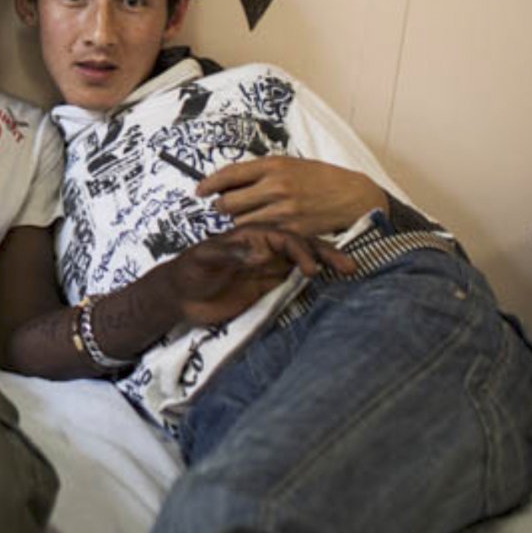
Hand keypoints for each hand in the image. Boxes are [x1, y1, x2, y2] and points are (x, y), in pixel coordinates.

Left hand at [155, 226, 354, 327]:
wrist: (181, 296)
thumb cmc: (188, 271)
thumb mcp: (204, 260)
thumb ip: (230, 253)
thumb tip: (261, 252)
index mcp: (250, 236)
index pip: (282, 238)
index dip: (299, 250)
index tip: (310, 269)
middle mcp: (264, 248)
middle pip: (299, 246)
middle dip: (324, 253)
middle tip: (349, 266)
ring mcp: (268, 266)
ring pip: (302, 260)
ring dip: (325, 263)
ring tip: (350, 271)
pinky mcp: (268, 285)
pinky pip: (295, 279)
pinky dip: (314, 280)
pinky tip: (333, 285)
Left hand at [197, 157, 387, 237]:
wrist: (353, 196)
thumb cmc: (319, 178)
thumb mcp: (289, 164)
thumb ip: (261, 172)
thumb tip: (230, 181)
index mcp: (273, 165)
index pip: (230, 174)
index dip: (209, 183)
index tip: (199, 190)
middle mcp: (276, 186)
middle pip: (229, 203)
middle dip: (221, 207)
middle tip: (224, 207)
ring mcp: (284, 210)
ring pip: (241, 223)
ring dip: (238, 223)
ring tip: (247, 218)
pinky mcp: (293, 230)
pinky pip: (262, 236)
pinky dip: (257, 235)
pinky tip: (261, 230)